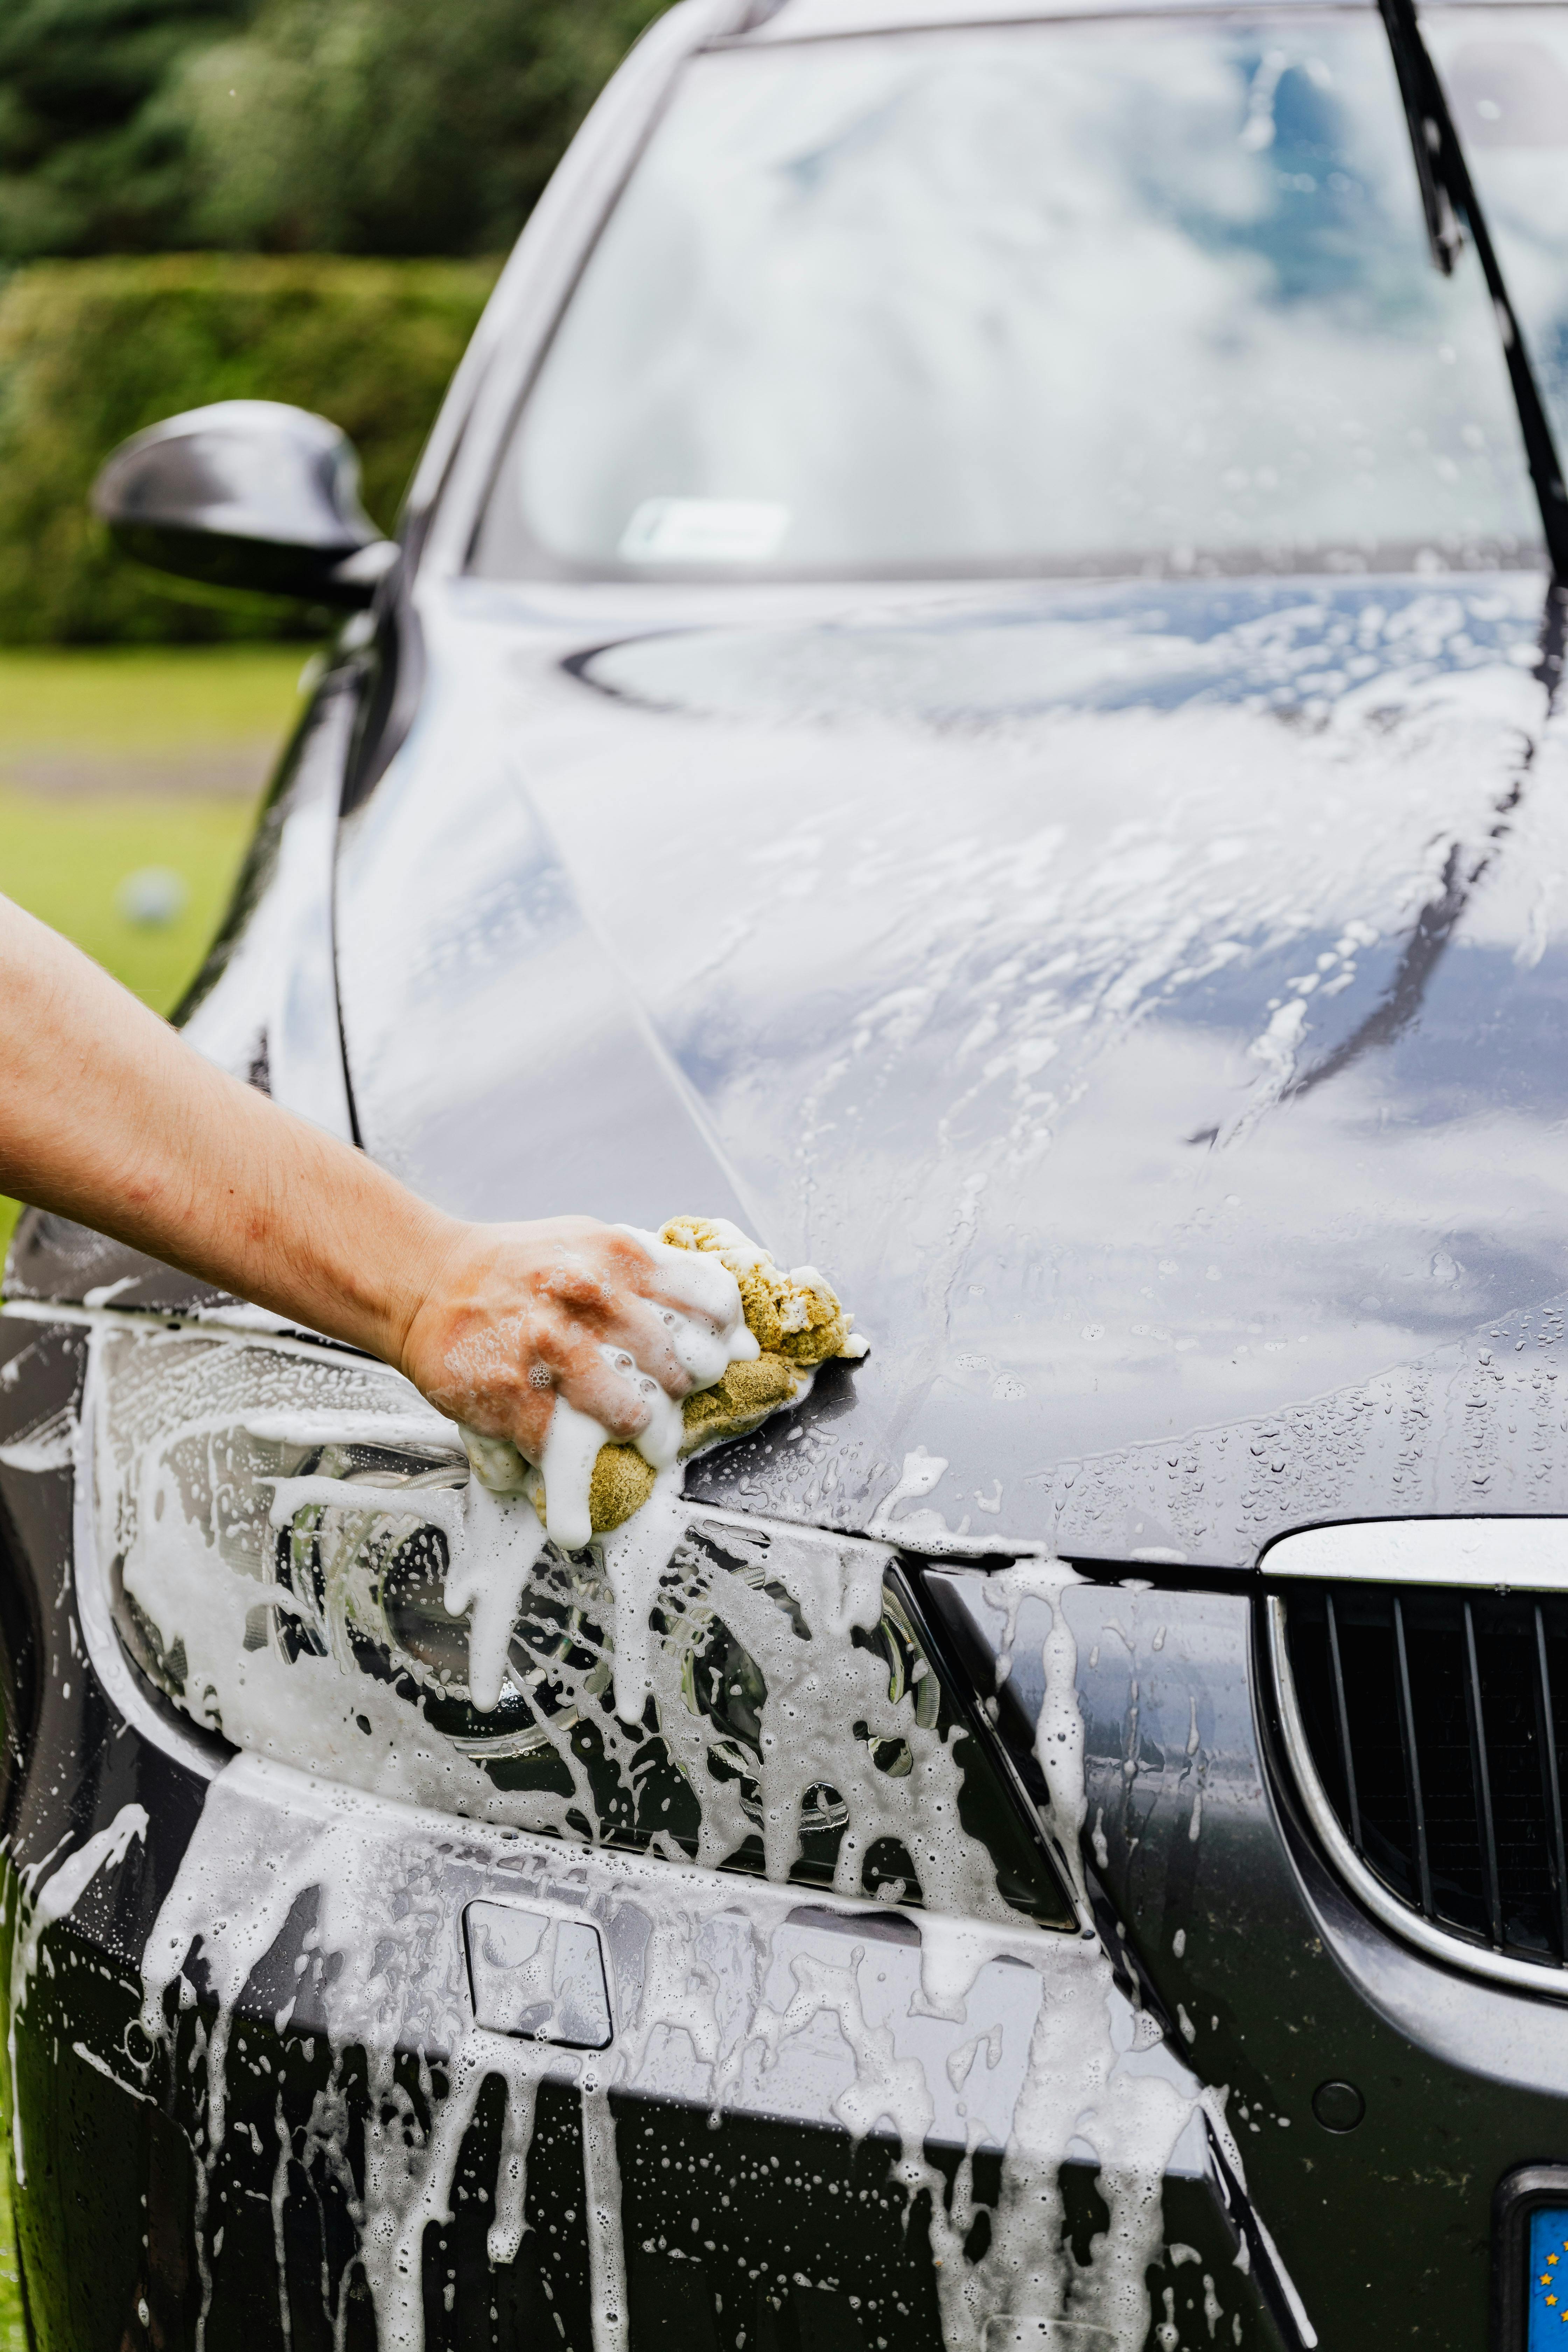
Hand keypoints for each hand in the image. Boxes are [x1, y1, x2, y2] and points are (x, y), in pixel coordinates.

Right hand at [398, 1215, 751, 1468]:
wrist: (426, 1281)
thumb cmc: (518, 1268)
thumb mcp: (592, 1246)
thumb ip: (657, 1279)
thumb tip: (731, 1331)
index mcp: (619, 1257)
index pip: (711, 1305)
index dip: (723, 1340)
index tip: (720, 1356)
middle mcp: (590, 1297)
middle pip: (680, 1368)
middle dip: (680, 1394)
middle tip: (665, 1396)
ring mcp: (550, 1349)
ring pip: (635, 1415)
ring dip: (640, 1431)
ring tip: (630, 1427)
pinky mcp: (513, 1396)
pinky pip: (567, 1451)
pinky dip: (573, 1460)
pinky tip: (565, 1443)